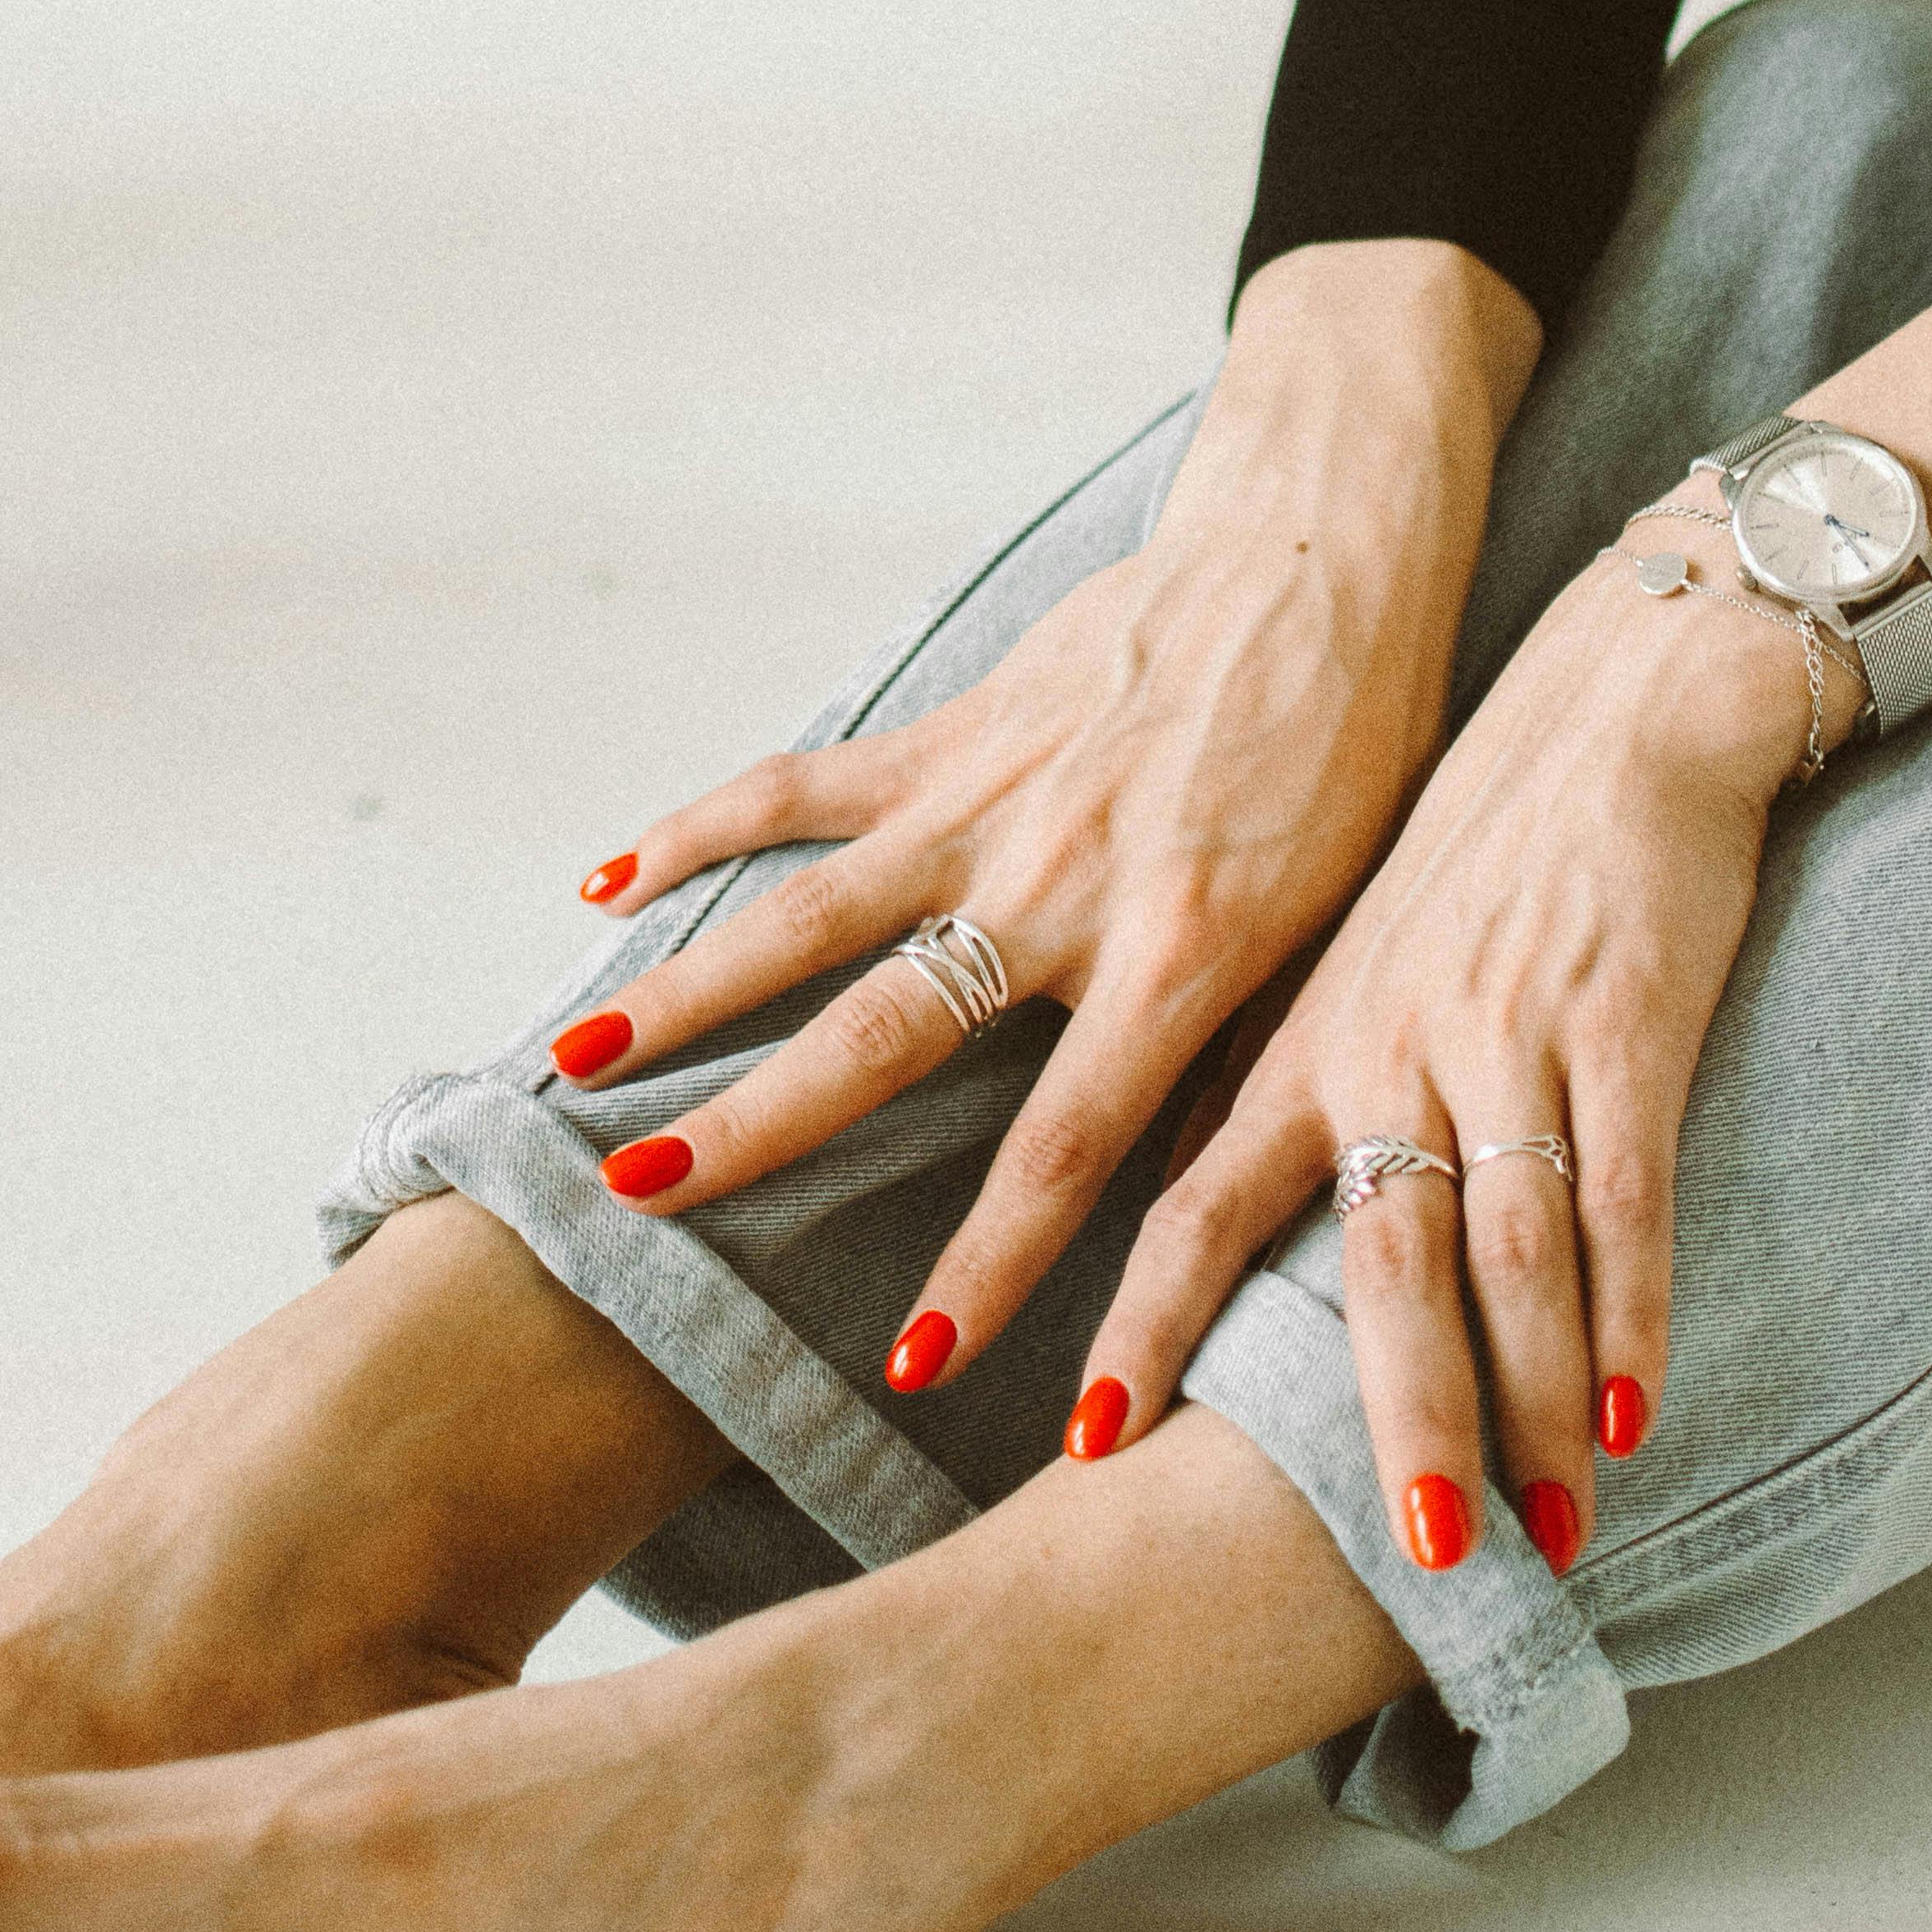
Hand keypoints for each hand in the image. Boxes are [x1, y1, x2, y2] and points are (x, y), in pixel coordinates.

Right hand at [553, 242, 1541, 1379]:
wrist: (1327, 567)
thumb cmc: (1351, 765)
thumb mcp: (1333, 935)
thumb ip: (1242, 1069)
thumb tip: (1187, 1218)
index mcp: (1174, 956)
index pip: (1063, 1149)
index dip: (989, 1266)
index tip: (911, 1363)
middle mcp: (1061, 884)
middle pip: (882, 1035)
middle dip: (760, 1130)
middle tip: (642, 1202)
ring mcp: (991, 799)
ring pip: (809, 912)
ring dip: (686, 990)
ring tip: (580, 1066)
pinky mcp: (954, 725)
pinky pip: (804, 787)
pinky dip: (698, 829)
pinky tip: (603, 885)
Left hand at [1064, 510, 1827, 1573]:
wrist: (1620, 695)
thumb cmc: (1481, 834)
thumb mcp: (1347, 949)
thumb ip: (1284, 1078)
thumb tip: (1199, 1202)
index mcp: (1306, 1037)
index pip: (1195, 1207)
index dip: (1142, 1331)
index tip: (1085, 1449)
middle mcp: (1391, 1046)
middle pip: (1374, 1268)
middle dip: (1388, 1424)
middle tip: (1394, 1561)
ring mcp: (1511, 1038)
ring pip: (1507, 1256)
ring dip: (1528, 1408)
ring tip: (1538, 1539)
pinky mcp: (1629, 1024)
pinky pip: (1625, 1197)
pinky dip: (1632, 1313)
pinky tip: (1640, 1416)